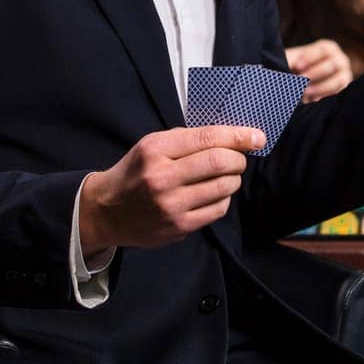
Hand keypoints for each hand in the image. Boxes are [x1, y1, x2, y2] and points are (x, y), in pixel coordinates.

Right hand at [78, 125, 263, 254]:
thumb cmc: (135, 173)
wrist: (106, 211)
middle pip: (220, 163)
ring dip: (234, 179)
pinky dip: (224, 198)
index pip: (208, 138)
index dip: (239, 136)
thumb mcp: (151, 145)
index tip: (257, 136)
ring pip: (224, 187)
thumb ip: (187, 140)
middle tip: (239, 158)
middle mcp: (162, 177)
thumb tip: (231, 137)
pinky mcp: (179, 227)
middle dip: (239, 159)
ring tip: (226, 175)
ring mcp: (171, 205)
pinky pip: (218, 209)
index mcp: (155, 149)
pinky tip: (214, 193)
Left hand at [287, 38, 353, 102]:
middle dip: (315, 73)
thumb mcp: (293, 61)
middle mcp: (340, 60)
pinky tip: (312, 98)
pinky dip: (324, 95)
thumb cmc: (297, 68)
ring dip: (320, 87)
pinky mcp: (343, 89)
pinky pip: (337, 93)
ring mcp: (344, 75)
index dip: (311, 57)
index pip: (324, 49)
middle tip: (300, 80)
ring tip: (305, 91)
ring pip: (338, 81)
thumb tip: (290, 65)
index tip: (298, 66)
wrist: (302, 82)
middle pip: (332, 64)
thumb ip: (291, 60)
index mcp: (328, 48)